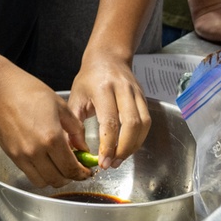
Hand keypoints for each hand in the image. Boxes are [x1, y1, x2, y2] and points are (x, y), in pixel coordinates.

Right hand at [0, 61, 89, 188]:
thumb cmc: (28, 91)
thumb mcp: (60, 106)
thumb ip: (75, 129)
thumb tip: (83, 148)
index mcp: (52, 137)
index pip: (72, 168)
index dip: (82, 173)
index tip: (86, 171)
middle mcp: (36, 151)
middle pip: (58, 180)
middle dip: (71, 177)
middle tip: (76, 169)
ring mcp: (22, 155)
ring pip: (43, 182)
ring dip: (54, 178)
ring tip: (59, 167)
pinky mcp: (11, 155)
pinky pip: (29, 174)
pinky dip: (40, 174)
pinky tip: (45, 162)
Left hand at [68, 53, 149, 168]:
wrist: (108, 57)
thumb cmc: (89, 79)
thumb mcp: (76, 98)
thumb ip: (74, 125)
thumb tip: (74, 151)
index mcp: (103, 88)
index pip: (110, 121)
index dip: (109, 145)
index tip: (102, 161)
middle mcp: (123, 89)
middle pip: (132, 123)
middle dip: (124, 148)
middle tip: (112, 164)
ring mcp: (136, 93)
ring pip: (143, 124)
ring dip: (133, 146)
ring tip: (119, 159)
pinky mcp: (144, 98)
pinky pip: (147, 122)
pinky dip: (139, 138)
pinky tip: (127, 147)